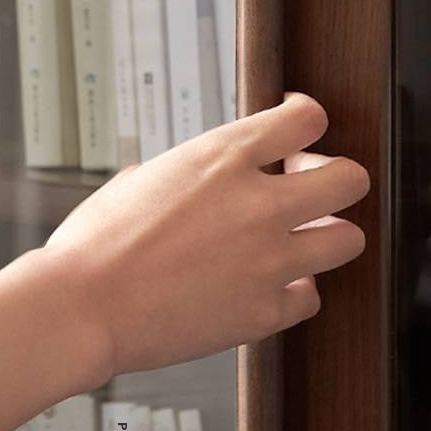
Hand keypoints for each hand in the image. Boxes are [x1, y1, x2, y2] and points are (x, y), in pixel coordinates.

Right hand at [45, 94, 368, 385]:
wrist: (80, 310)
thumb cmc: (95, 245)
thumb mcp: (142, 177)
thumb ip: (191, 170)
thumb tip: (203, 174)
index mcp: (223, 157)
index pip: (308, 118)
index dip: (308, 123)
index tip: (298, 135)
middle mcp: (258, 204)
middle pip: (351, 178)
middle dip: (337, 181)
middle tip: (310, 193)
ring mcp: (267, 261)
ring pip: (348, 240)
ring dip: (327, 237)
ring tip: (297, 242)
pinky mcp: (263, 312)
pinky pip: (310, 297)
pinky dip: (293, 293)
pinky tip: (266, 288)